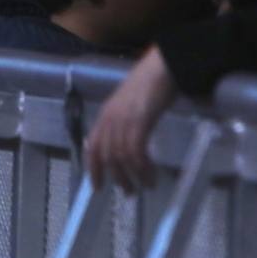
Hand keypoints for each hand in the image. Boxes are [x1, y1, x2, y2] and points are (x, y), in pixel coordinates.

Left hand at [86, 47, 176, 193]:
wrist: (163, 65)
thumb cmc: (151, 82)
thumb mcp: (131, 104)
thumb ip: (125, 121)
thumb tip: (127, 144)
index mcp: (106, 114)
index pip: (93, 146)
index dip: (93, 169)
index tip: (98, 187)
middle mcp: (111, 118)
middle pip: (107, 156)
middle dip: (117, 177)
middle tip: (129, 192)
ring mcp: (124, 120)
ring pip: (121, 157)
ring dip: (133, 176)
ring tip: (145, 185)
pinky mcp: (139, 121)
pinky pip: (136, 153)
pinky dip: (143, 168)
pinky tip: (152, 175)